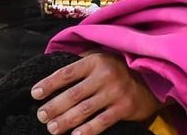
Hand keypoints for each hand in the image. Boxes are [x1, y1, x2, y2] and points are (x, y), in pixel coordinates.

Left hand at [31, 52, 159, 134]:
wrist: (152, 78)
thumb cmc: (119, 68)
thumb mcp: (101, 58)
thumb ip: (81, 63)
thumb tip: (53, 72)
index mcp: (95, 61)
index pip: (66, 73)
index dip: (49, 83)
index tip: (34, 93)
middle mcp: (104, 75)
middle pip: (72, 94)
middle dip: (54, 106)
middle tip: (41, 116)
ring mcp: (115, 92)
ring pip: (84, 109)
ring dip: (66, 120)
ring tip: (52, 128)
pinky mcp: (125, 108)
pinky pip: (102, 121)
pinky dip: (88, 130)